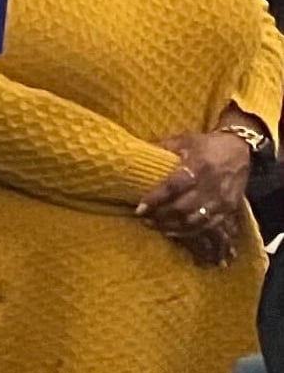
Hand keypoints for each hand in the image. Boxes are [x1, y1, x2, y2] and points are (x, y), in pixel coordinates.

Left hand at [138, 130, 255, 262]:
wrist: (239, 147)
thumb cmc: (206, 144)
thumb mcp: (183, 140)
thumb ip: (161, 148)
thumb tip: (133, 155)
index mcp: (198, 166)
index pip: (173, 187)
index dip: (155, 200)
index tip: (139, 209)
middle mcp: (211, 185)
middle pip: (182, 208)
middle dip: (161, 216)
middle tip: (144, 219)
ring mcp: (222, 199)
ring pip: (194, 220)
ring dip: (172, 226)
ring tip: (155, 226)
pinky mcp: (229, 207)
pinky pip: (208, 225)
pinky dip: (190, 231)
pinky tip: (174, 232)